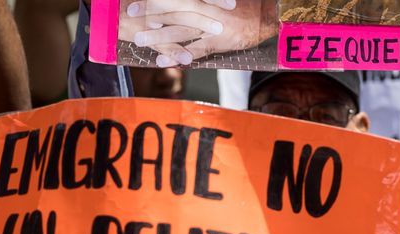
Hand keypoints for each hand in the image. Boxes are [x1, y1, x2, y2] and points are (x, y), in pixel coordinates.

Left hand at [122, 0, 276, 66]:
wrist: (270, 14)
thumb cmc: (246, 4)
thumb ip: (206, 1)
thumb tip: (188, 4)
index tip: (137, 2)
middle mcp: (204, 8)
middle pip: (172, 10)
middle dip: (149, 13)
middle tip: (129, 16)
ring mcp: (212, 25)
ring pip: (180, 29)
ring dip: (158, 35)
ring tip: (140, 40)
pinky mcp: (220, 41)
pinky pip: (196, 49)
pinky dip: (179, 55)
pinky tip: (163, 61)